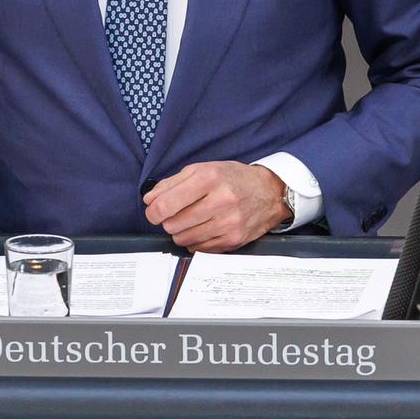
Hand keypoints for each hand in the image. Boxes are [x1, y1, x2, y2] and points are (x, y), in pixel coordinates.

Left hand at [142, 161, 290, 252]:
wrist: (269, 192)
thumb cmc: (233, 178)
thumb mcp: (202, 169)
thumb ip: (171, 183)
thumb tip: (149, 199)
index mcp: (208, 178)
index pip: (166, 204)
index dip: (153, 211)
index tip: (154, 211)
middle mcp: (219, 201)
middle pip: (172, 224)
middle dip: (168, 220)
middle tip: (176, 214)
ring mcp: (228, 223)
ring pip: (184, 239)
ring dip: (181, 232)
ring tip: (192, 220)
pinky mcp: (233, 240)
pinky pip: (199, 249)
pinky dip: (195, 241)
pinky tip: (204, 228)